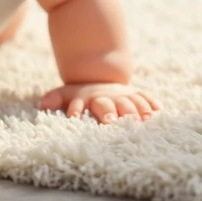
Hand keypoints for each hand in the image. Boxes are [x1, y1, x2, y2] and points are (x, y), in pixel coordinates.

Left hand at [39, 83, 161, 123]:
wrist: (104, 78)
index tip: (74, 119)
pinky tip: (158, 111)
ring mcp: (124, 95)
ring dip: (136, 110)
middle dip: (111, 113)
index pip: (81, 104)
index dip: (77, 111)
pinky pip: (146, 97)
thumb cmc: (84, 94)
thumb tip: (43, 105)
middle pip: (109, 105)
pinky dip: (152, 104)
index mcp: (89, 98)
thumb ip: (55, 98)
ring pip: (130, 102)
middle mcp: (107, 97)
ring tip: (143, 119)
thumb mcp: (68, 93)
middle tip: (113, 123)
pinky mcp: (137, 95)